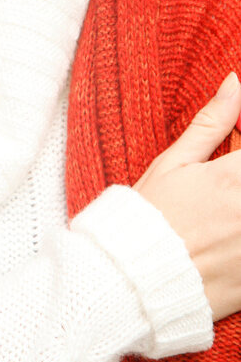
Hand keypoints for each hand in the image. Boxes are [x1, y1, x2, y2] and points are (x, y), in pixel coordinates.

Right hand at [134, 72, 240, 320]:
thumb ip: (212, 123)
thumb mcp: (173, 163)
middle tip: (226, 185)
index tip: (235, 157)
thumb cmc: (149, 216)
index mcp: (232, 178)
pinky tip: (228, 238)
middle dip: (240, 177)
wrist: (132, 280)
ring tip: (223, 212)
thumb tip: (234, 81)